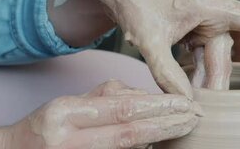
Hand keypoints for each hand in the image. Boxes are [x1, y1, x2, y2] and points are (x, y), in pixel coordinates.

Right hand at [0, 81, 199, 148]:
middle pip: (130, 133)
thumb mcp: (69, 103)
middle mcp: (68, 140)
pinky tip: (157, 143)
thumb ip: (106, 97)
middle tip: (195, 117)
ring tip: (183, 128)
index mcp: (65, 113)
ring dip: (158, 139)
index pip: (122, 109)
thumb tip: (145, 97)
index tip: (185, 102)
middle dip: (167, 125)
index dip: (159, 107)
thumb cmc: (43, 126)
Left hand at [70, 0, 239, 97]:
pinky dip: (193, 76)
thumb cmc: (136, 3)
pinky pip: (200, 59)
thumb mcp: (150, 39)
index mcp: (214, 5)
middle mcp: (214, 14)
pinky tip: (185, 91)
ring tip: (192, 103)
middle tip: (207, 110)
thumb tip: (187, 103)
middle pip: (228, 56)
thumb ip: (166, 71)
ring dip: (203, 83)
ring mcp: (204, 24)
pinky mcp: (192, 33)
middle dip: (219, 83)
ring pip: (213, 61)